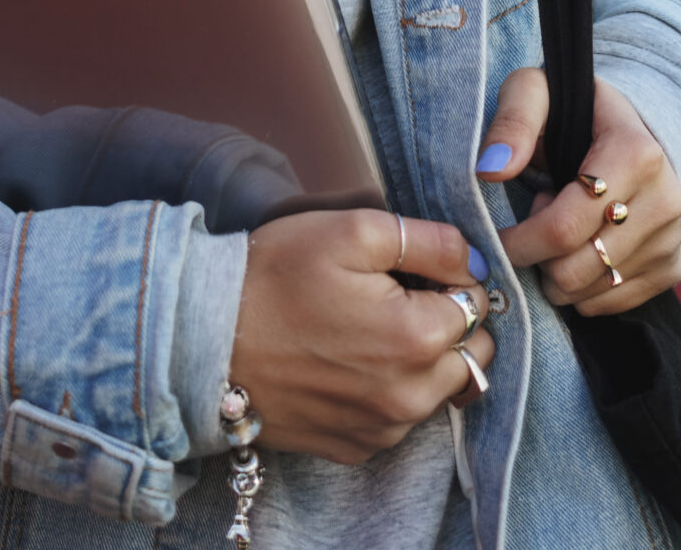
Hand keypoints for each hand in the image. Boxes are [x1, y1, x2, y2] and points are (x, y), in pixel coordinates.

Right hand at [229, 209, 492, 461]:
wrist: (205, 340)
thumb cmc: (277, 276)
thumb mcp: (353, 231)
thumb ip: (428, 241)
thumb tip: (475, 260)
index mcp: (416, 340)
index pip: (476, 304)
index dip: (452, 278)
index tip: (415, 268)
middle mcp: (408, 398)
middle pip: (469, 354)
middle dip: (449, 322)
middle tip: (400, 295)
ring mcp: (380, 430)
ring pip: (439, 390)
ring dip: (425, 360)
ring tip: (372, 326)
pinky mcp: (353, 449)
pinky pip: (400, 418)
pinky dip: (393, 390)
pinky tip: (353, 360)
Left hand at [477, 68, 680, 316]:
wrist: (632, 130)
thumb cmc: (573, 112)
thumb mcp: (537, 92)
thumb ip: (513, 120)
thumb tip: (491, 170)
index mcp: (637, 154)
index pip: (564, 228)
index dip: (519, 242)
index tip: (497, 234)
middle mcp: (665, 200)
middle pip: (573, 269)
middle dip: (536, 256)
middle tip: (536, 219)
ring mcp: (672, 238)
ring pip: (588, 293)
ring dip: (555, 271)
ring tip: (561, 227)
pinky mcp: (671, 268)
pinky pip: (607, 304)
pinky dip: (580, 287)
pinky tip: (581, 245)